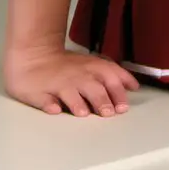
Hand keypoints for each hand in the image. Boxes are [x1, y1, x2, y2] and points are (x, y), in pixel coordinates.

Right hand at [4, 45, 139, 116]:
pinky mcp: (39, 93)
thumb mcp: (92, 64)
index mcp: (92, 68)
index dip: (119, 90)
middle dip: (101, 100)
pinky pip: (45, 100)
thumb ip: (112, 75)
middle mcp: (77, 76)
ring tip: (83, 114)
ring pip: (70, 94)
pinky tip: (54, 109)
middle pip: (92, 88)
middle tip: (108, 113)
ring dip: (77, 103)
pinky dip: (50, 105)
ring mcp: (58, 85)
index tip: (125, 105)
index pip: (110, 77)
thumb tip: (133, 86)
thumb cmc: (67, 65)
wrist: (34, 56)